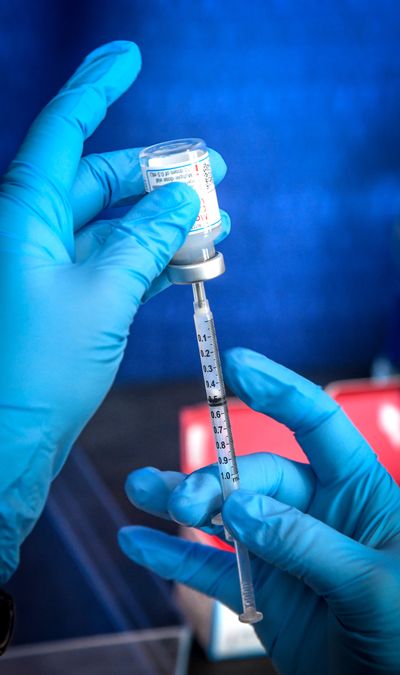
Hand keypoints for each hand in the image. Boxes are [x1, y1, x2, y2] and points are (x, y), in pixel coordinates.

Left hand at [0, 40, 229, 581]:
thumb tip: (184, 199)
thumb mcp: (103, 295)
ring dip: (162, 223)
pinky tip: (190, 261)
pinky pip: (111, 263)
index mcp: (23, 215)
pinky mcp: (63, 301)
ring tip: (216, 222)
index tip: (129, 56)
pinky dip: (150, 260)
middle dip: (156, 174)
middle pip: (97, 180)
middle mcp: (28, 234)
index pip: (63, 130)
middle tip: (211, 171)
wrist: (9, 445)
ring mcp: (45, 268)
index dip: (97, 88)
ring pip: (110, 226)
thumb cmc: (37, 371)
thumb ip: (146, 239)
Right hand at [119, 347, 399, 674]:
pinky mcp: (262, 595)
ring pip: (225, 515)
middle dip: (215, 481)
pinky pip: (211, 570)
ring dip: (181, 500)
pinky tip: (137, 542)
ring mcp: (284, 553)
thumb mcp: (372, 585)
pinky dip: (174, 557)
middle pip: (255, 476)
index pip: (316, 423)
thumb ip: (304, 542)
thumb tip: (239, 506)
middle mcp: (317, 514)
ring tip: (141, 488)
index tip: (235, 365)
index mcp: (359, 494)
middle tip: (183, 499)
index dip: (277, 389)